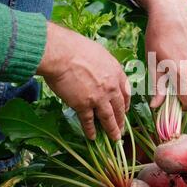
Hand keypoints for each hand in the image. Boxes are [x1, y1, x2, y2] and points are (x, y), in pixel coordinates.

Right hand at [37, 22, 129, 140]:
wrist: (61, 54)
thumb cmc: (76, 47)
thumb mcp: (99, 52)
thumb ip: (104, 64)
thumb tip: (101, 68)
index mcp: (116, 72)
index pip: (126, 91)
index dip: (126, 102)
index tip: (125, 108)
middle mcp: (111, 87)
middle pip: (119, 107)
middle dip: (121, 119)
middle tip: (123, 128)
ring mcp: (98, 98)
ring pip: (108, 117)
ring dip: (112, 129)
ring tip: (115, 139)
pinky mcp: (83, 105)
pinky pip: (89, 121)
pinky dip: (91, 130)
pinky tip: (93, 137)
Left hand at [134, 0, 186, 109]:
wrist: (172, 7)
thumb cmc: (158, 34)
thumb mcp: (153, 61)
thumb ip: (158, 86)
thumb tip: (156, 107)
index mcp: (182, 71)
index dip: (184, 105)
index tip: (176, 101)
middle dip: (186, 90)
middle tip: (174, 78)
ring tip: (179, 61)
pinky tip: (186, 51)